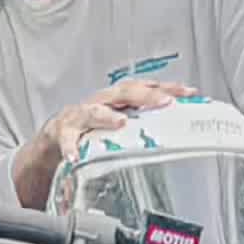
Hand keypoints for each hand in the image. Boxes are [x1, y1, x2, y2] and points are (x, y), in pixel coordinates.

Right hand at [47, 80, 197, 163]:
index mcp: (116, 99)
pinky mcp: (61, 131)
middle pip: (123, 92)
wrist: (55, 138)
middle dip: (145, 96)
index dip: (166, 87)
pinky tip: (74, 155)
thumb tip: (177, 133)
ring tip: (121, 122)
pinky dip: (69, 146)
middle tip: (165, 102)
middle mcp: (100, 101)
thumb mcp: (118, 125)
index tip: (189, 92)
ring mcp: (79, 115)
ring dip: (107, 115)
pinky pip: (66, 138)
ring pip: (93, 110)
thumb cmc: (90, 130)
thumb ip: (142, 126)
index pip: (144, 87)